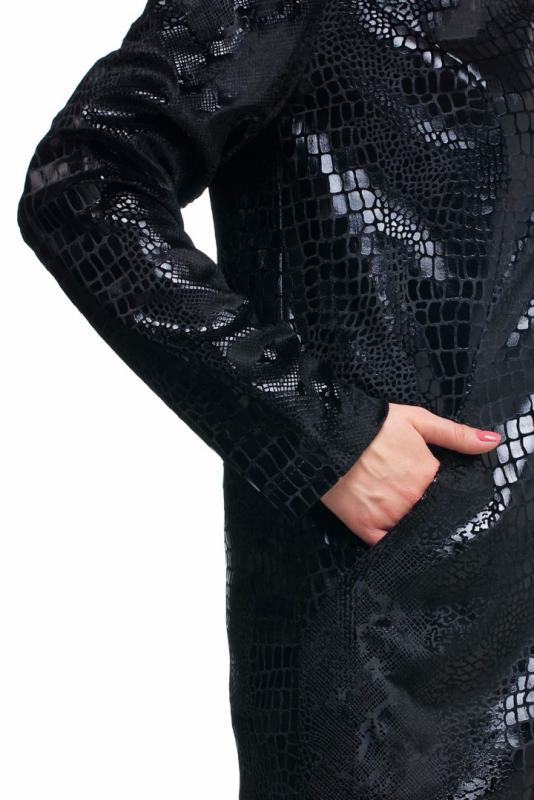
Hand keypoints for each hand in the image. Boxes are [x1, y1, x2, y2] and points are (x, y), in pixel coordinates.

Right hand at [320, 402, 501, 545]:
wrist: (326, 434)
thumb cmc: (371, 425)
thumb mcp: (417, 420)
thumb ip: (457, 435)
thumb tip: (493, 442)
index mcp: (427, 474)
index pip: (441, 489)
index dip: (430, 483)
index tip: (416, 475)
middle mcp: (412, 499)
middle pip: (424, 508)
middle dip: (416, 499)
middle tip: (396, 483)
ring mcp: (389, 516)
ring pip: (408, 526)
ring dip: (403, 517)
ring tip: (384, 497)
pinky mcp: (366, 529)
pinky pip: (386, 544)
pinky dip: (388, 538)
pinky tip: (381, 522)